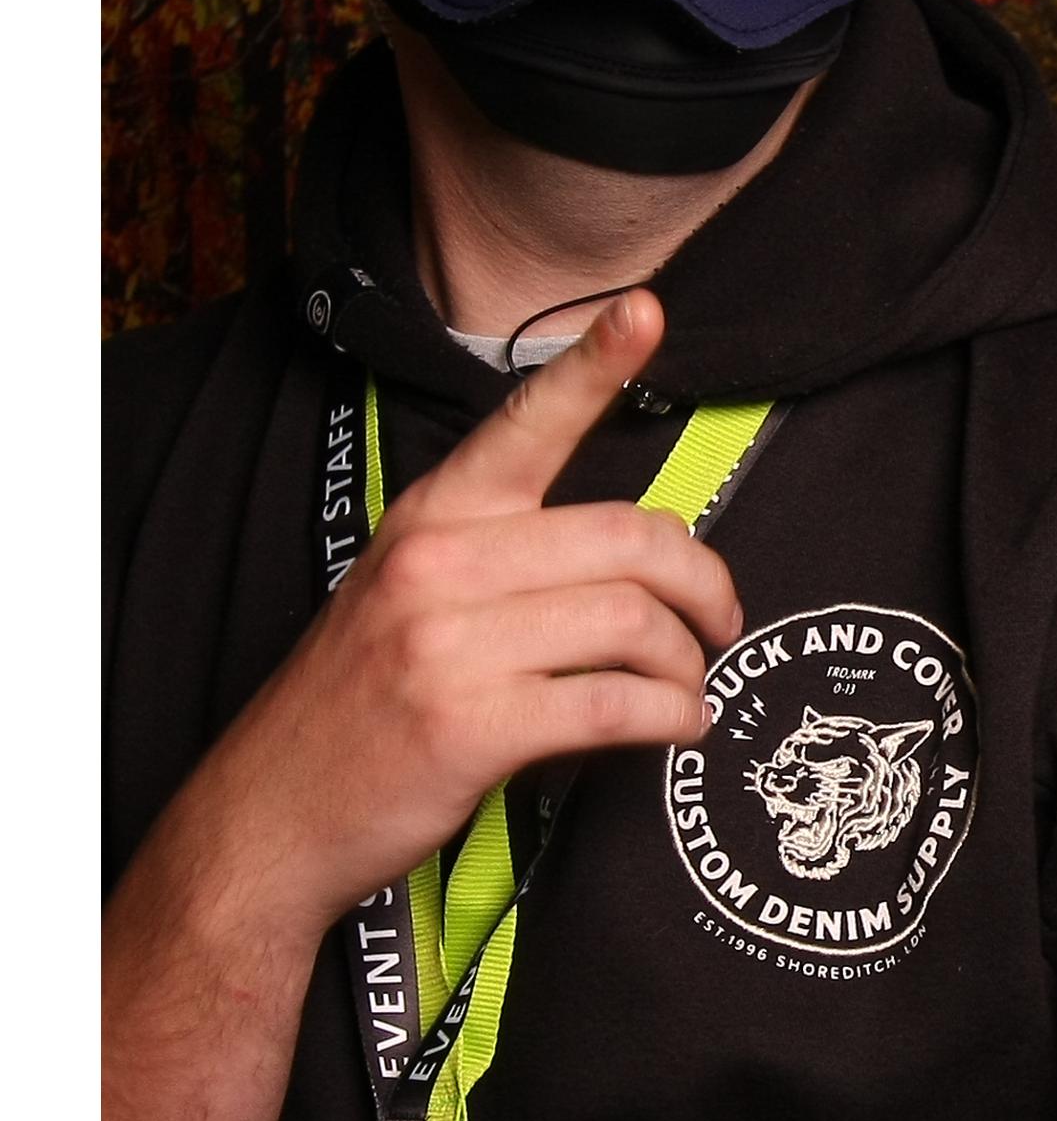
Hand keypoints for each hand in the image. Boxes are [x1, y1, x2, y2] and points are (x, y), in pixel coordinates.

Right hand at [209, 289, 743, 937]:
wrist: (273, 811)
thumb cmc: (357, 706)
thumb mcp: (407, 598)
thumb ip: (503, 564)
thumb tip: (632, 567)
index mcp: (433, 517)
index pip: (525, 423)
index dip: (593, 363)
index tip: (645, 308)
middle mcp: (441, 563)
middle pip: (628, 538)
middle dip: (701, 582)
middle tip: (719, 622)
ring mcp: (452, 643)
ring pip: (633, 622)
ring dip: (686, 663)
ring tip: (686, 689)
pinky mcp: (473, 725)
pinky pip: (616, 705)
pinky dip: (670, 719)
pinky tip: (676, 728)